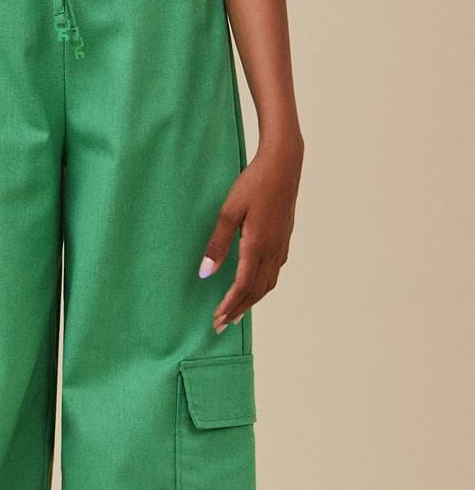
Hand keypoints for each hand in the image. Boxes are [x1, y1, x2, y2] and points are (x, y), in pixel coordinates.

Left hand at [198, 134, 303, 332]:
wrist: (284, 164)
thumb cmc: (253, 184)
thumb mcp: (228, 211)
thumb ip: (217, 244)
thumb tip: (206, 274)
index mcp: (257, 245)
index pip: (242, 286)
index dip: (229, 306)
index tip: (216, 320)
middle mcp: (273, 250)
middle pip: (256, 291)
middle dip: (238, 310)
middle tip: (222, 325)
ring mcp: (281, 246)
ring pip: (267, 284)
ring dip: (251, 301)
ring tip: (236, 312)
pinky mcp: (284, 239)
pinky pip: (274, 272)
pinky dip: (262, 287)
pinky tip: (254, 287)